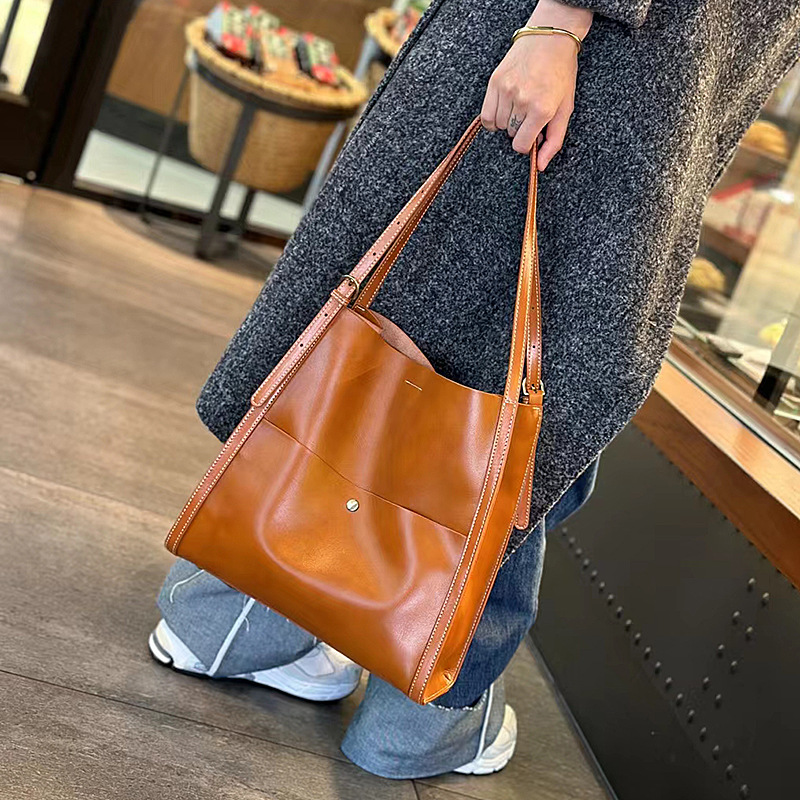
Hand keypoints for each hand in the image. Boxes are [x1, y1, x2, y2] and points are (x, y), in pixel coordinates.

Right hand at [481, 0, 591, 169]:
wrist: (550, 38)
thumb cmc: (561, 75)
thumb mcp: (565, 109)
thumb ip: (554, 141)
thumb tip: (540, 166)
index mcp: (542, 109)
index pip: (520, 145)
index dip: (526, 143)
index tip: (531, 133)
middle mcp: (522, 100)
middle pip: (509, 134)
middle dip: (519, 128)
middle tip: (529, 112)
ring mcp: (506, 90)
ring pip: (497, 125)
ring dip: (506, 121)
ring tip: (518, 106)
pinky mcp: (495, 82)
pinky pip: (485, 115)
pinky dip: (493, 117)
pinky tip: (504, 108)